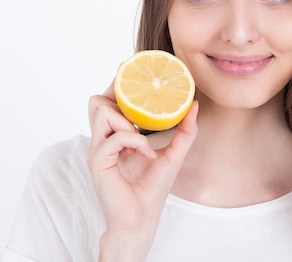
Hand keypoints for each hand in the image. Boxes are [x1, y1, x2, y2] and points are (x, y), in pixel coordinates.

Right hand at [86, 83, 197, 261]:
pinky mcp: (98, 162)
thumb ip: (184, 130)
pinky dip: (134, 141)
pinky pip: (114, 138)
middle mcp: (102, 140)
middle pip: (96, 101)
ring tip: (142, 135)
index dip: (117, 85)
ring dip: (126, 118)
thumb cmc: (152, 188)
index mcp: (114, 135)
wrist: (141, 218)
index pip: (108, 102)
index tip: (132, 72)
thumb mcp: (174, 153)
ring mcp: (97, 150)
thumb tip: (194, 105)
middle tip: (138, 97)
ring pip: (100, 111)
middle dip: (117, 93)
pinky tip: (147, 153)